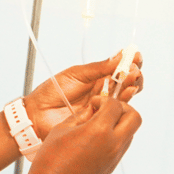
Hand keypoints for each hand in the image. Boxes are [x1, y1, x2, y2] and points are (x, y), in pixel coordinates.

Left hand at [25, 50, 142, 139]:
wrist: (38, 113)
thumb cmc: (52, 92)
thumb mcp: (75, 74)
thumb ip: (98, 68)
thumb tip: (120, 55)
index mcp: (96, 77)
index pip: (118, 68)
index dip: (128, 62)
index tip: (135, 55)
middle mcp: (102, 90)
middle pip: (126, 81)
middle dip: (134, 74)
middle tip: (134, 69)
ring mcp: (103, 105)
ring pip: (125, 95)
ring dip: (132, 85)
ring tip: (132, 77)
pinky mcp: (102, 118)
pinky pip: (118, 109)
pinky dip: (126, 99)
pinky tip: (128, 91)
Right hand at [26, 96, 141, 173]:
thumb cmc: (50, 160)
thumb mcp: (61, 129)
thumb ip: (80, 116)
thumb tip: (92, 109)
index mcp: (99, 131)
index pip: (115, 105)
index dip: (104, 99)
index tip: (93, 103)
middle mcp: (113, 144)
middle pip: (135, 118)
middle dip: (122, 108)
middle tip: (105, 109)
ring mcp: (114, 157)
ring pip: (130, 133)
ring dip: (119, 123)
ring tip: (97, 124)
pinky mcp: (111, 167)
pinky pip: (122, 146)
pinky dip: (114, 137)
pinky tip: (94, 138)